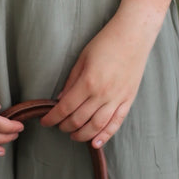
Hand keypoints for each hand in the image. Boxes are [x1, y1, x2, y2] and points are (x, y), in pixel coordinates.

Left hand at [41, 9, 160, 147]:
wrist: (132, 36)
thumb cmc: (105, 43)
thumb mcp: (82, 59)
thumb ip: (71, 81)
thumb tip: (60, 100)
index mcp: (88, 82)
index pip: (65, 108)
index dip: (53, 118)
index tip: (45, 122)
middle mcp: (102, 95)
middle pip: (79, 120)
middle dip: (65, 126)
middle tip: (58, 126)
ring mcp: (117, 99)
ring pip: (97, 127)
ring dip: (82, 134)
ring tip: (73, 135)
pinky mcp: (128, 101)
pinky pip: (116, 123)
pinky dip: (105, 136)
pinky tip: (96, 142)